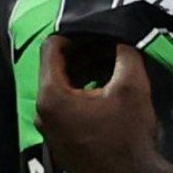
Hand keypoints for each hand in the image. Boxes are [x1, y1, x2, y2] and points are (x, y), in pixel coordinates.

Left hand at [36, 36, 172, 172]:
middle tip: (106, 45)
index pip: (51, 47)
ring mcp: (48, 128)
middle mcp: (41, 111)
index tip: (96, 32)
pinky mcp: (58, 140)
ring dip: (83, 72)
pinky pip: (63, 106)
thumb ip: (124, 54)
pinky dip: (80, 92)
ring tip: (109, 64)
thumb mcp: (131, 87)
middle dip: (82, 53)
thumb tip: (119, 35)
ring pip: (60, 87)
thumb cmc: (128, 135)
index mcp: (50, 95)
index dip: (75, 34)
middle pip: (54, 67)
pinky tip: (104, 89)